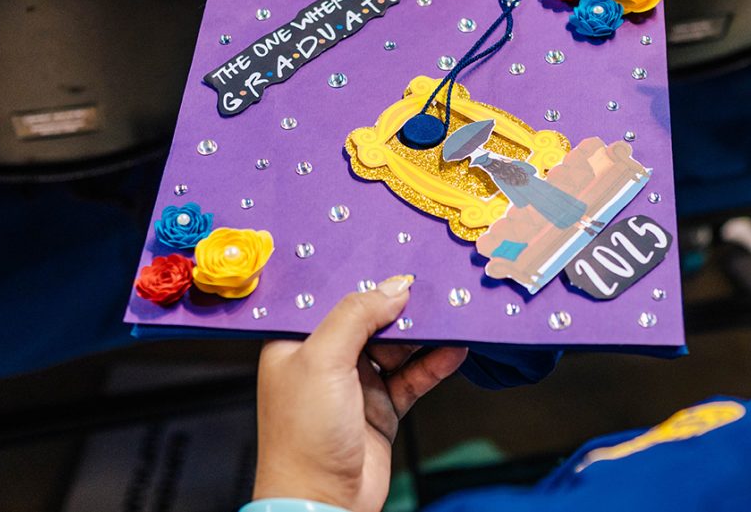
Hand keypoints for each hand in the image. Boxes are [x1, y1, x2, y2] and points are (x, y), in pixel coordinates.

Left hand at [253, 275, 467, 511]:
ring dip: (423, 334)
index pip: (332, 299)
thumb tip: (391, 287)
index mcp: (297, 343)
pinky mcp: (382, 408)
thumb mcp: (323, 361)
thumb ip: (356, 316)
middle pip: (369, 321)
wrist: (323, 501)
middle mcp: (325, 361)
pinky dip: (434, 364)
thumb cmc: (303, 437)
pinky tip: (454, 349)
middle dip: (400, 306)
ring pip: (396, 347)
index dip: (362, 281)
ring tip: (451, 313)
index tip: (394, 262)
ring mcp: (356, 385)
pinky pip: (413, 377)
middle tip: (431, 288)